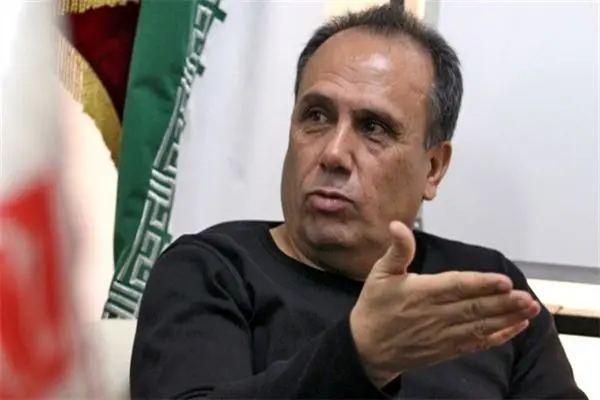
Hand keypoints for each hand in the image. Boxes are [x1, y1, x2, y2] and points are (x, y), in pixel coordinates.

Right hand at [350, 221, 540, 387]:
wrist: (367, 348)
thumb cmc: (375, 307)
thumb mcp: (380, 273)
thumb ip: (396, 250)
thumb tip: (398, 225)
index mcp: (420, 293)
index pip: (456, 286)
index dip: (480, 285)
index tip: (503, 281)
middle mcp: (435, 315)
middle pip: (474, 308)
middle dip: (503, 303)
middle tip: (527, 297)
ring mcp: (443, 334)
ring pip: (479, 326)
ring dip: (506, 318)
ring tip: (530, 309)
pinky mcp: (447, 349)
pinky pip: (476, 343)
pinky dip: (498, 336)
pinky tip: (515, 328)